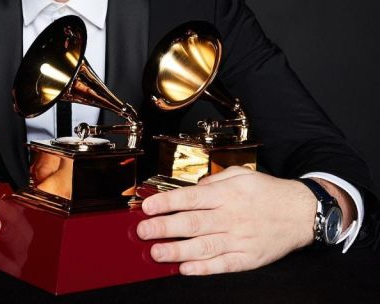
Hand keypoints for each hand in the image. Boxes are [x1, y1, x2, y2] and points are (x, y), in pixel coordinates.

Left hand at [137, 166, 317, 274]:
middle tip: (143, 231)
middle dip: (164, 227)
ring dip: (177, 251)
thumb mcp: (240, 175)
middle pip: (192, 223)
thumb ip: (214, 182)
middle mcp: (230, 217)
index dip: (167, 203)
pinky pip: (222, 265)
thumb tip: (191, 189)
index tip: (148, 206)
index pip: (190, 198)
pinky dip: (203, 268)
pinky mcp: (248, 258)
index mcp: (226, 195)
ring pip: (203, 247)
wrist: (300, 212)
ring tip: (157, 253)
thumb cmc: (268, 192)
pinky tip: (185, 269)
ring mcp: (239, 239)